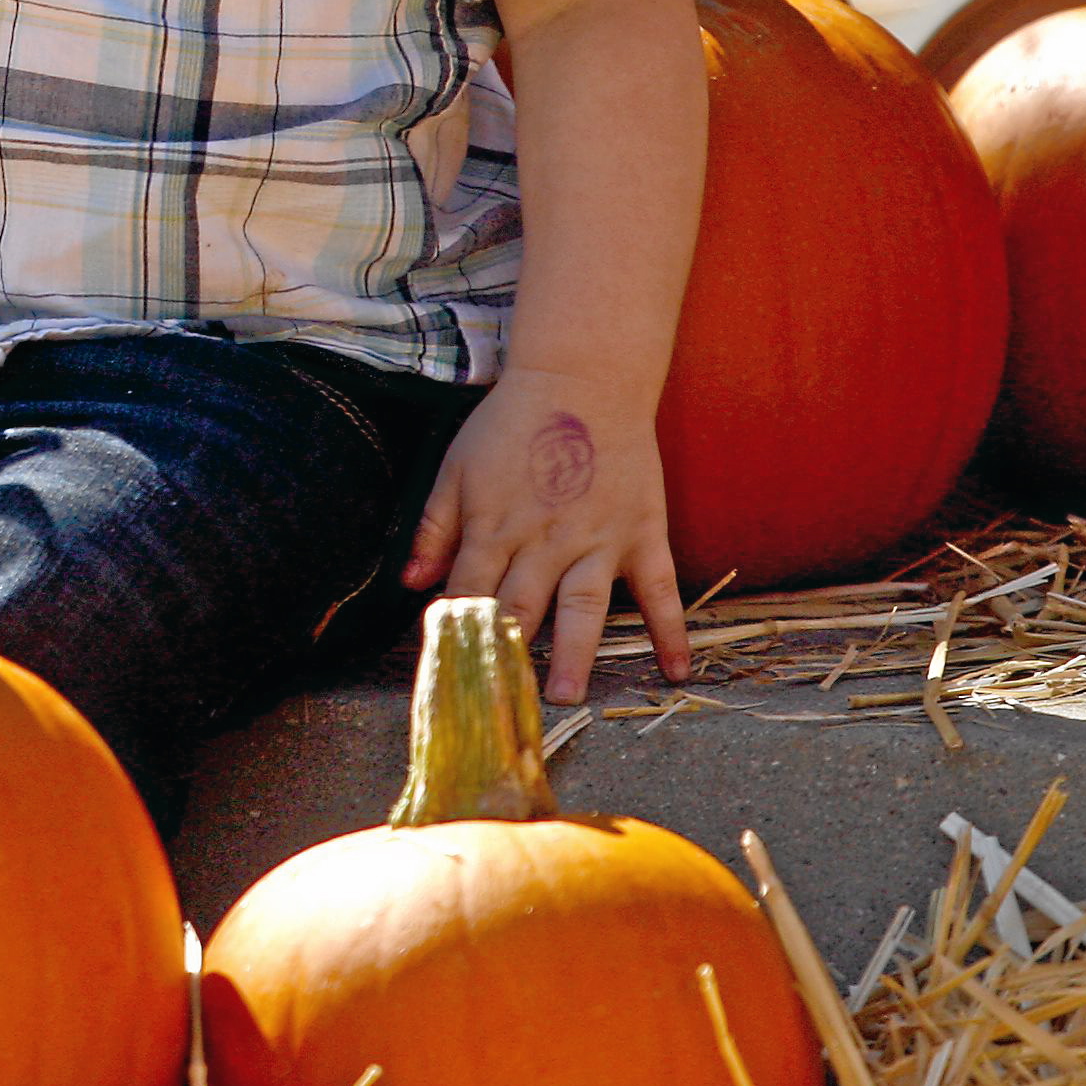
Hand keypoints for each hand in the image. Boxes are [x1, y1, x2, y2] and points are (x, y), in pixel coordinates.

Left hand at [402, 372, 690, 704]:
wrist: (581, 379)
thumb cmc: (510, 423)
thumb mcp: (456, 466)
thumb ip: (433, 527)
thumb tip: (408, 583)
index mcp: (494, 525)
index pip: (468, 591)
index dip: (456, 633)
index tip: (449, 674)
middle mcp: (544, 540)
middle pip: (520, 607)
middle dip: (506, 657)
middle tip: (499, 707)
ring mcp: (597, 539)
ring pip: (583, 607)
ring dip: (573, 655)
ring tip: (562, 699)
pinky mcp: (642, 534)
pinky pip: (659, 590)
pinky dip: (670, 630)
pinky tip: (676, 670)